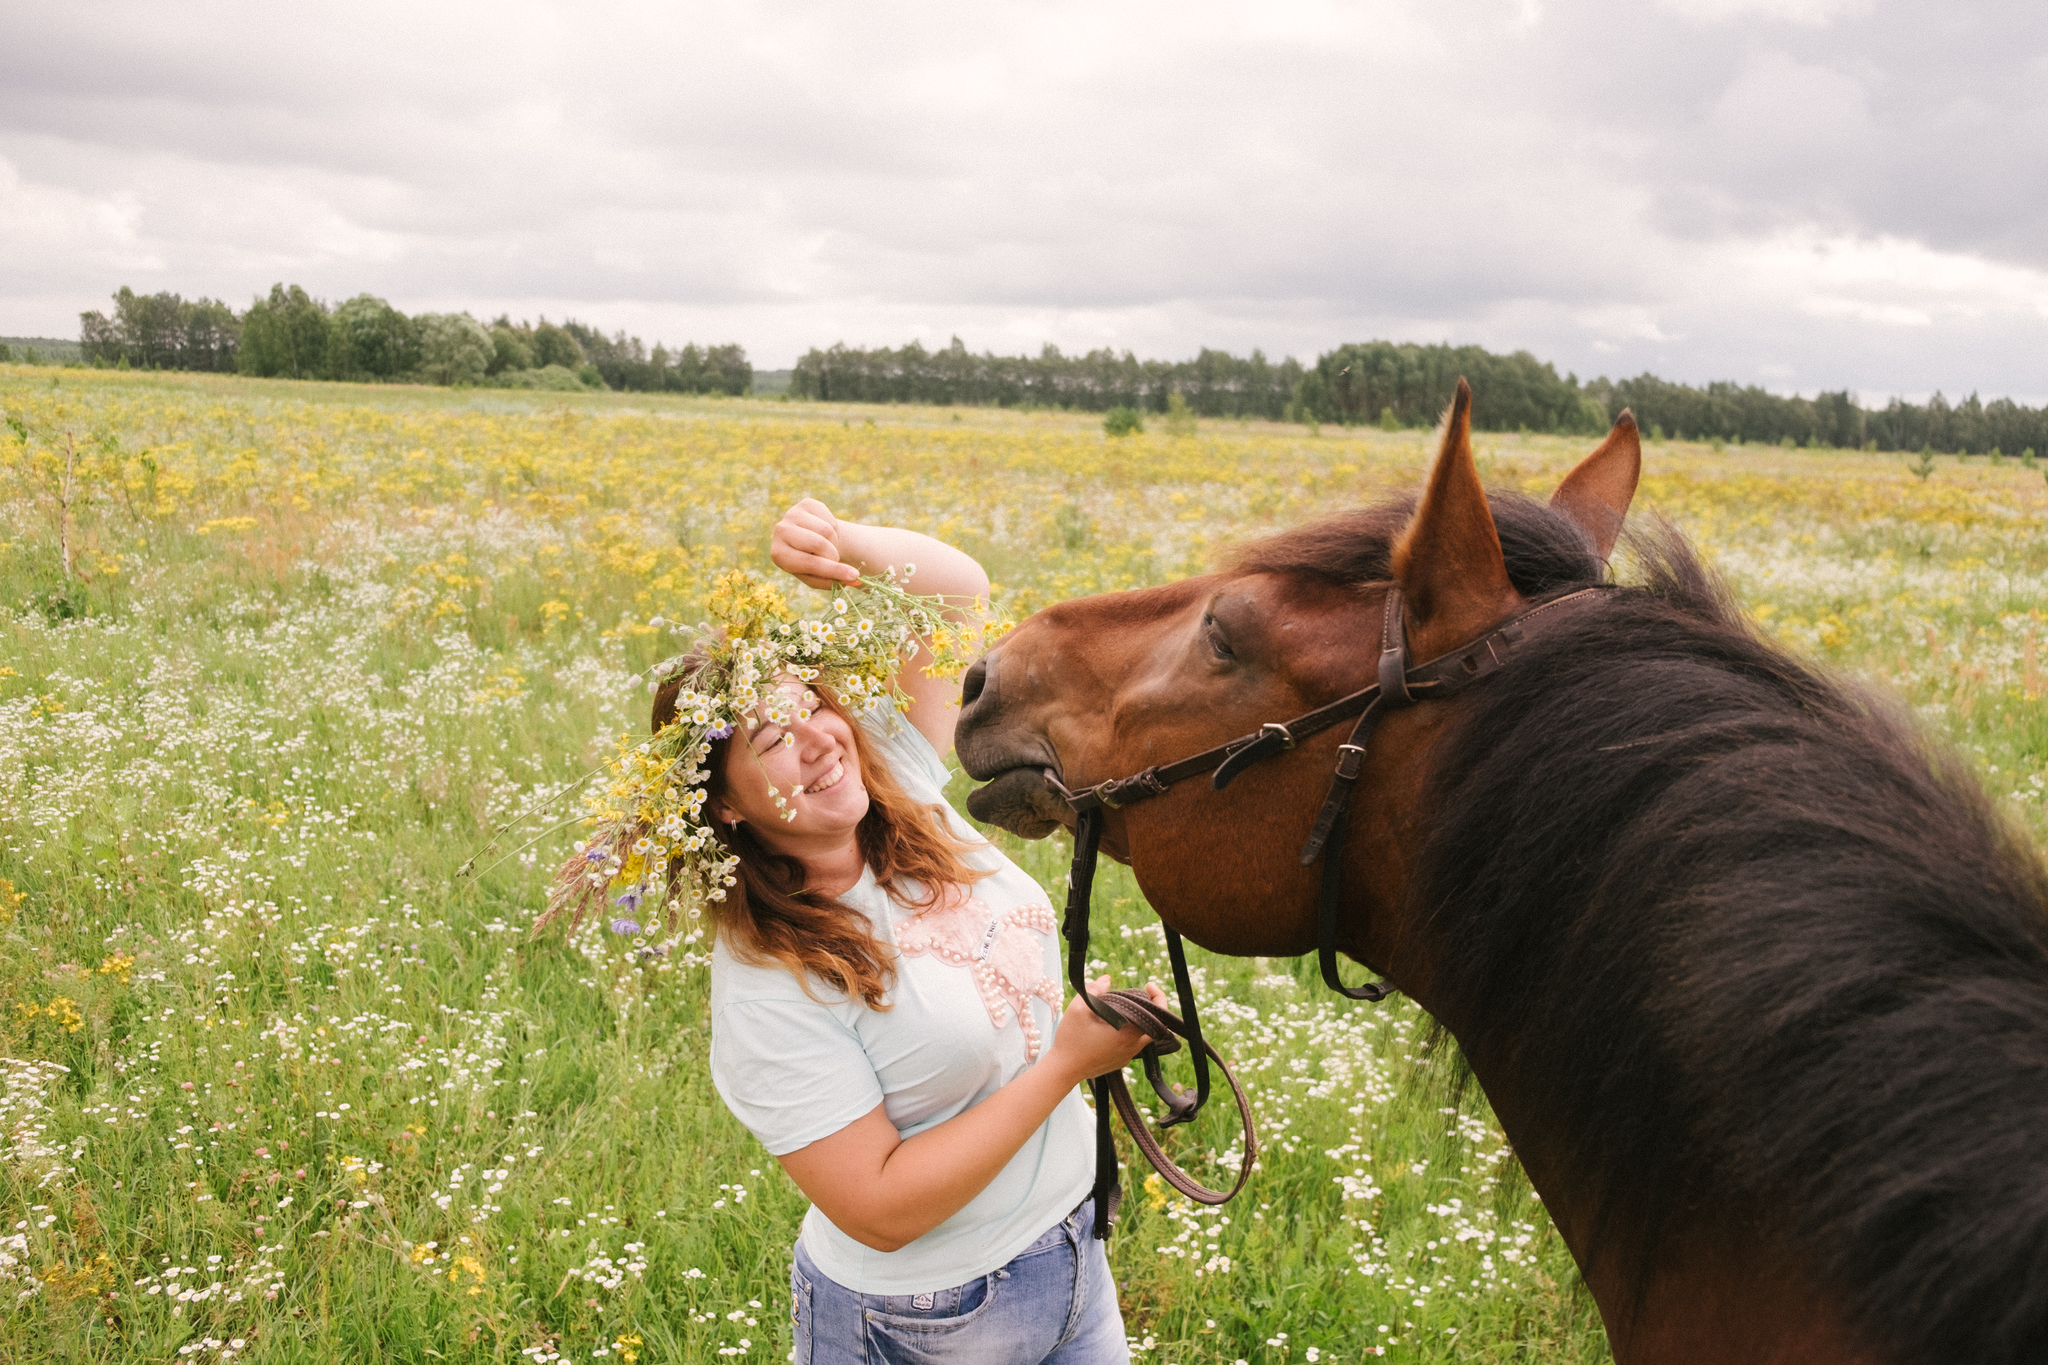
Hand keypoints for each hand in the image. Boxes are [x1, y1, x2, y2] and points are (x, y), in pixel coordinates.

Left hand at [771, 498, 859, 588]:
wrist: (810, 542)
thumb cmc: (813, 564)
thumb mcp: (818, 578)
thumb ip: (834, 582)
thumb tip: (856, 580)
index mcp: (779, 554)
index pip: (810, 563)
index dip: (833, 570)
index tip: (854, 575)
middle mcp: (780, 531)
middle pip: (819, 544)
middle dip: (833, 555)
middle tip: (835, 560)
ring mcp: (792, 514)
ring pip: (826, 530)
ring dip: (834, 542)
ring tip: (828, 547)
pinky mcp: (806, 504)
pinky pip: (830, 518)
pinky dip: (835, 529)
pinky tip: (826, 534)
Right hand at [1047, 975, 1169, 1083]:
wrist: (1063, 1070)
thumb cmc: (1070, 1040)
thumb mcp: (1078, 1009)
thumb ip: (1093, 990)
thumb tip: (1107, 979)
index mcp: (1127, 1034)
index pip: (1157, 1015)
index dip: (1158, 997)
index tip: (1148, 985)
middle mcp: (1132, 1047)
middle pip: (1155, 1025)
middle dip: (1152, 1008)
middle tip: (1140, 994)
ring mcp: (1127, 1057)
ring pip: (1144, 1035)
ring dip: (1141, 1020)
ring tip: (1126, 1006)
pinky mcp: (1120, 1062)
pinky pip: (1134, 1044)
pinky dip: (1132, 1031)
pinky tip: (1116, 1023)